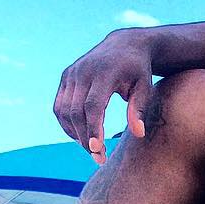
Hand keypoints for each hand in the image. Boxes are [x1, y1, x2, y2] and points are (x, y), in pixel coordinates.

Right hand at [53, 31, 155, 164]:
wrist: (124, 45)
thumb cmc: (139, 71)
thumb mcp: (145, 87)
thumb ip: (139, 109)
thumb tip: (138, 134)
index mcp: (104, 73)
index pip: (93, 106)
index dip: (93, 129)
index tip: (98, 150)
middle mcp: (82, 72)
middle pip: (76, 111)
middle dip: (85, 138)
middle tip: (99, 158)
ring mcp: (71, 74)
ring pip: (63, 110)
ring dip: (74, 133)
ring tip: (92, 149)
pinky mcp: (66, 77)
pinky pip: (59, 105)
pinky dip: (66, 123)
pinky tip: (80, 136)